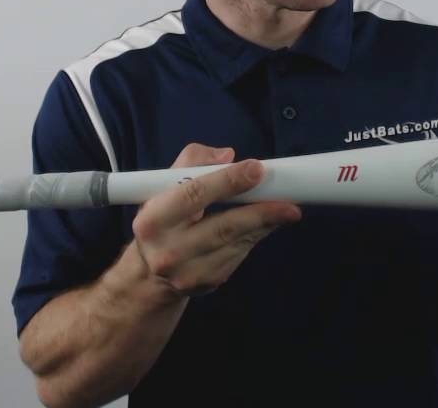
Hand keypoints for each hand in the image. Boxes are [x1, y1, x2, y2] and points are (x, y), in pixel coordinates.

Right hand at [131, 143, 301, 295]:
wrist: (150, 275)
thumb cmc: (160, 222)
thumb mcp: (160, 187)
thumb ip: (191, 161)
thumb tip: (227, 156)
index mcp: (152, 221)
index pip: (194, 194)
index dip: (228, 180)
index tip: (257, 169)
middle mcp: (168, 251)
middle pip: (223, 226)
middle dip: (259, 211)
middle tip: (287, 200)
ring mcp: (189, 272)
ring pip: (237, 243)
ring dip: (265, 224)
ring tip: (287, 210)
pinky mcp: (208, 282)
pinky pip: (240, 255)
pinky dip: (257, 236)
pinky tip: (268, 224)